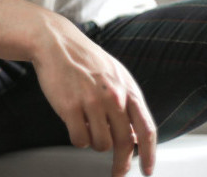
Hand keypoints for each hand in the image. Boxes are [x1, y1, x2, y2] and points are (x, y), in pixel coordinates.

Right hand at [32, 18, 155, 176]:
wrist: (57, 43)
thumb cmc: (86, 60)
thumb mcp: (115, 76)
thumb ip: (127, 103)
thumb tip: (134, 136)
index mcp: (127, 88)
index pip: (146, 128)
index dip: (149, 154)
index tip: (147, 170)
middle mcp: (113, 96)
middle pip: (124, 143)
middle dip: (121, 163)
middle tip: (117, 172)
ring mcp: (92, 101)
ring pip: (101, 145)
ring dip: (95, 142)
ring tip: (87, 125)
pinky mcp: (71, 107)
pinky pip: (80, 140)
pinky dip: (78, 138)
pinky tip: (75, 123)